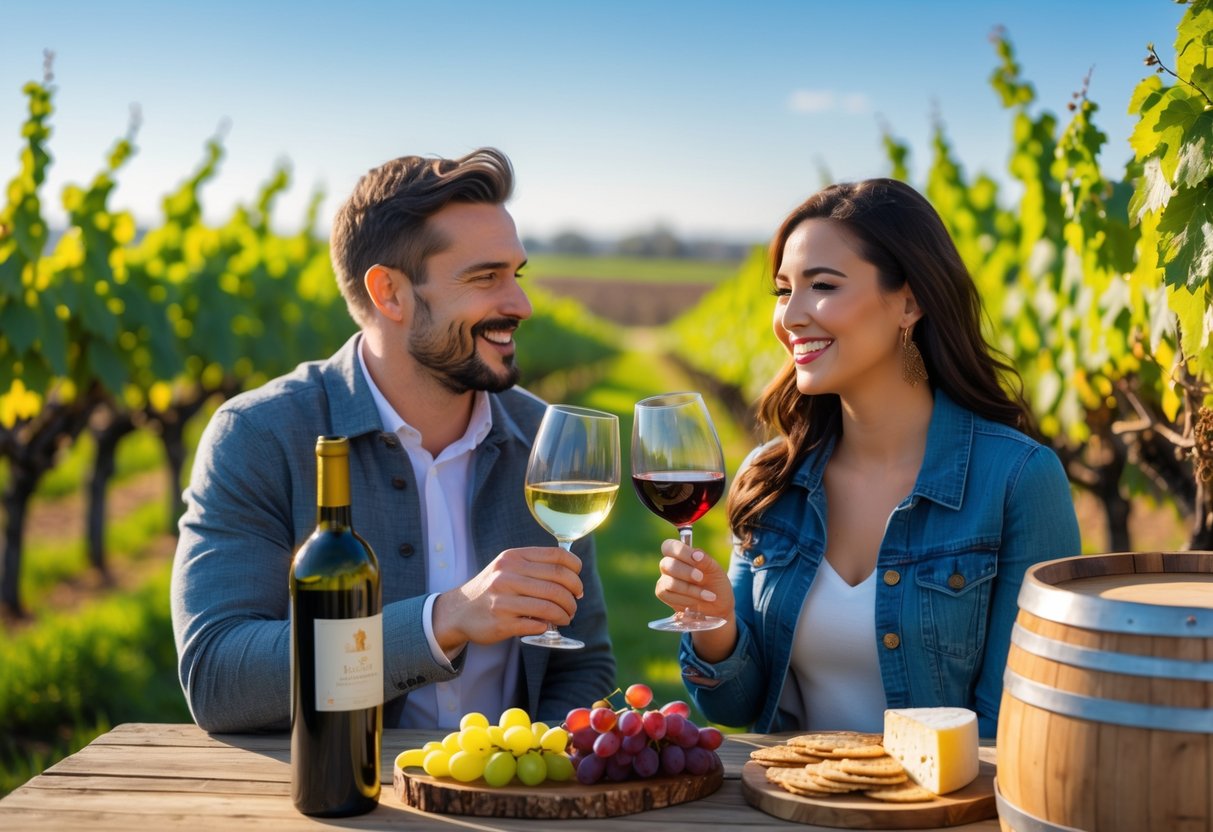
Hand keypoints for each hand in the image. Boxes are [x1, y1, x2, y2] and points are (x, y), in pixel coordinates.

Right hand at [432, 546, 583, 650]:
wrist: (459, 611)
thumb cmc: (492, 588)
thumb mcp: (508, 566)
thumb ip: (535, 565)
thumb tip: (571, 574)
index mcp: (514, 557)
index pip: (557, 556)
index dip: (575, 570)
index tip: (576, 583)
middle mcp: (507, 575)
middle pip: (558, 583)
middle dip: (573, 596)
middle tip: (574, 603)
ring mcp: (503, 599)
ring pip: (550, 606)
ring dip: (565, 614)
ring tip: (566, 617)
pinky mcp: (501, 623)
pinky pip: (537, 625)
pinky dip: (548, 626)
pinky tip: (548, 626)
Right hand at [655, 538, 733, 621]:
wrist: (718, 606)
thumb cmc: (715, 584)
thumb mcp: (716, 571)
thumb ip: (705, 561)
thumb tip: (696, 554)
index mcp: (681, 554)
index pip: (669, 546)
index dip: (680, 551)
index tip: (696, 558)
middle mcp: (669, 565)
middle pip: (666, 564)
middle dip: (686, 572)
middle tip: (701, 578)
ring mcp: (665, 580)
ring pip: (668, 582)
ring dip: (689, 589)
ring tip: (708, 595)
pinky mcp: (663, 594)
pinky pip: (668, 595)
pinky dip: (685, 599)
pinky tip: (697, 601)